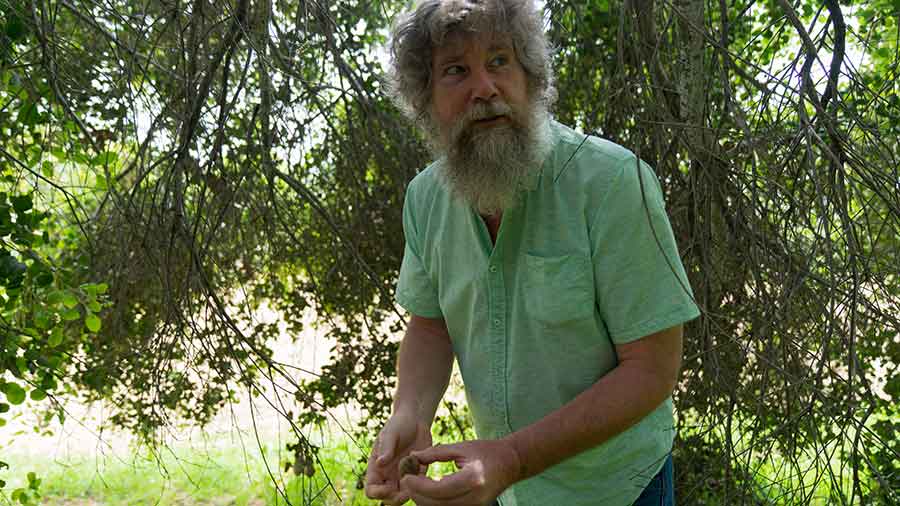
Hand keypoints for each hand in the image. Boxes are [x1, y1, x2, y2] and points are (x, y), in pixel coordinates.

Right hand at [365, 411, 432, 504]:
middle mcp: (389, 476)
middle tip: (406, 491)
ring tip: (417, 479)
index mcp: (377, 468)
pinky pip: (420, 485)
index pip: (371, 490)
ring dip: (411, 492)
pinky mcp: (418, 473)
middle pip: (389, 499)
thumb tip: (380, 463)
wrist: (415, 420)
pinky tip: (424, 470)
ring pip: (405, 496)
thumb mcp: (390, 433)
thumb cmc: (397, 425)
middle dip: (396, 499)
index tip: (388, 487)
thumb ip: (386, 448)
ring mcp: (404, 476)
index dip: (378, 493)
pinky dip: (423, 483)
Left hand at [400, 440, 521, 505]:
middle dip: (416, 494)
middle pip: (436, 504)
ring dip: (423, 500)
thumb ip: (435, 452)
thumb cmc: (486, 451)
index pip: (438, 489)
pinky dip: (434, 502)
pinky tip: (428, 490)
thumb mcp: (461, 447)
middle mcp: (474, 497)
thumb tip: (413, 457)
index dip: (418, 485)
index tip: (405, 476)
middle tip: (406, 480)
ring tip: (414, 485)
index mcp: (472, 479)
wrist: (511, 463)